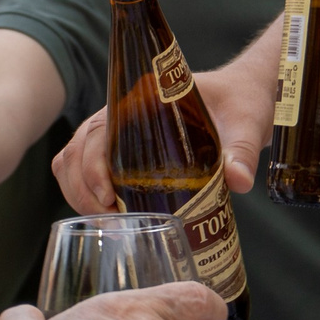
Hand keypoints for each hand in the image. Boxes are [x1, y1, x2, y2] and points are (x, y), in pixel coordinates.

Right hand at [50, 53, 270, 210]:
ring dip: (79, 193)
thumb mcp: (246, 123)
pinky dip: (84, 193)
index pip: (99, 129)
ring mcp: (117, 131)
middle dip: (83, 188)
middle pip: (78, 148)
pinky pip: (85, 169)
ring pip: (73, 159)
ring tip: (108, 223)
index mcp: (143, 97)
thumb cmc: (241, 102)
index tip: (108, 197)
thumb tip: (239, 182)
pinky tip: (107, 216)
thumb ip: (242, 150)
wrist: (244, 96)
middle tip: (112, 221)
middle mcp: (121, 112)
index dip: (93, 165)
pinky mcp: (122, 149)